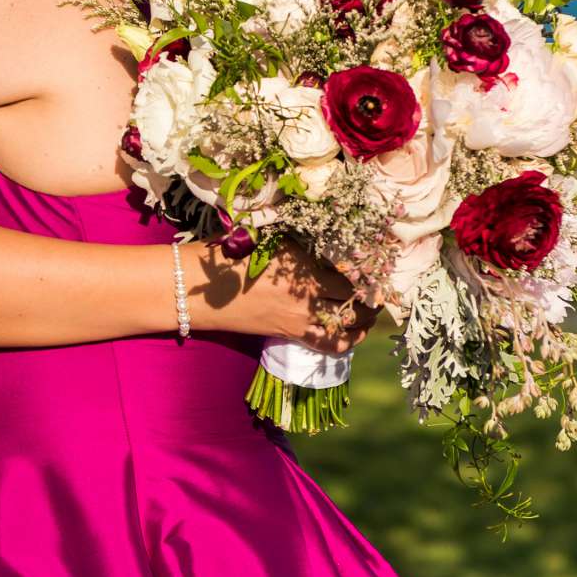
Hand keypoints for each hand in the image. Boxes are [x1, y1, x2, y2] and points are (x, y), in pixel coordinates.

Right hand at [192, 241, 379, 353]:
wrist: (198, 289)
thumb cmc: (229, 255)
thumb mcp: (268, 239)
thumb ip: (300, 243)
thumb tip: (328, 231)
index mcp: (303, 272)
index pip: (351, 279)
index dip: (368, 276)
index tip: (377, 268)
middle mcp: (306, 300)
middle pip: (354, 306)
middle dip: (370, 300)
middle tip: (378, 291)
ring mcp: (297, 321)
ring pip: (344, 331)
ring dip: (361, 324)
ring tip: (368, 314)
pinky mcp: (287, 334)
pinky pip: (326, 344)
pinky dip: (343, 341)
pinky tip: (349, 333)